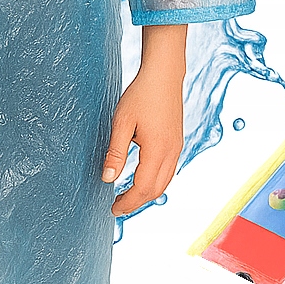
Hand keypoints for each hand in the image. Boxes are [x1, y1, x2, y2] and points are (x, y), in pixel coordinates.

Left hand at [103, 24, 185, 216]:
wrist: (164, 74)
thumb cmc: (141, 94)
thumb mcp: (122, 122)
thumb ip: (115, 153)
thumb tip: (107, 179)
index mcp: (157, 150)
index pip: (143, 188)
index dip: (128, 202)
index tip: (113, 209)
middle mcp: (172, 152)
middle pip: (156, 190)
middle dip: (137, 202)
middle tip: (117, 205)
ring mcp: (177, 147)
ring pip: (165, 181)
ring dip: (147, 192)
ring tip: (127, 195)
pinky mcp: (177, 141)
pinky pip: (169, 170)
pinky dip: (155, 181)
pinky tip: (142, 176)